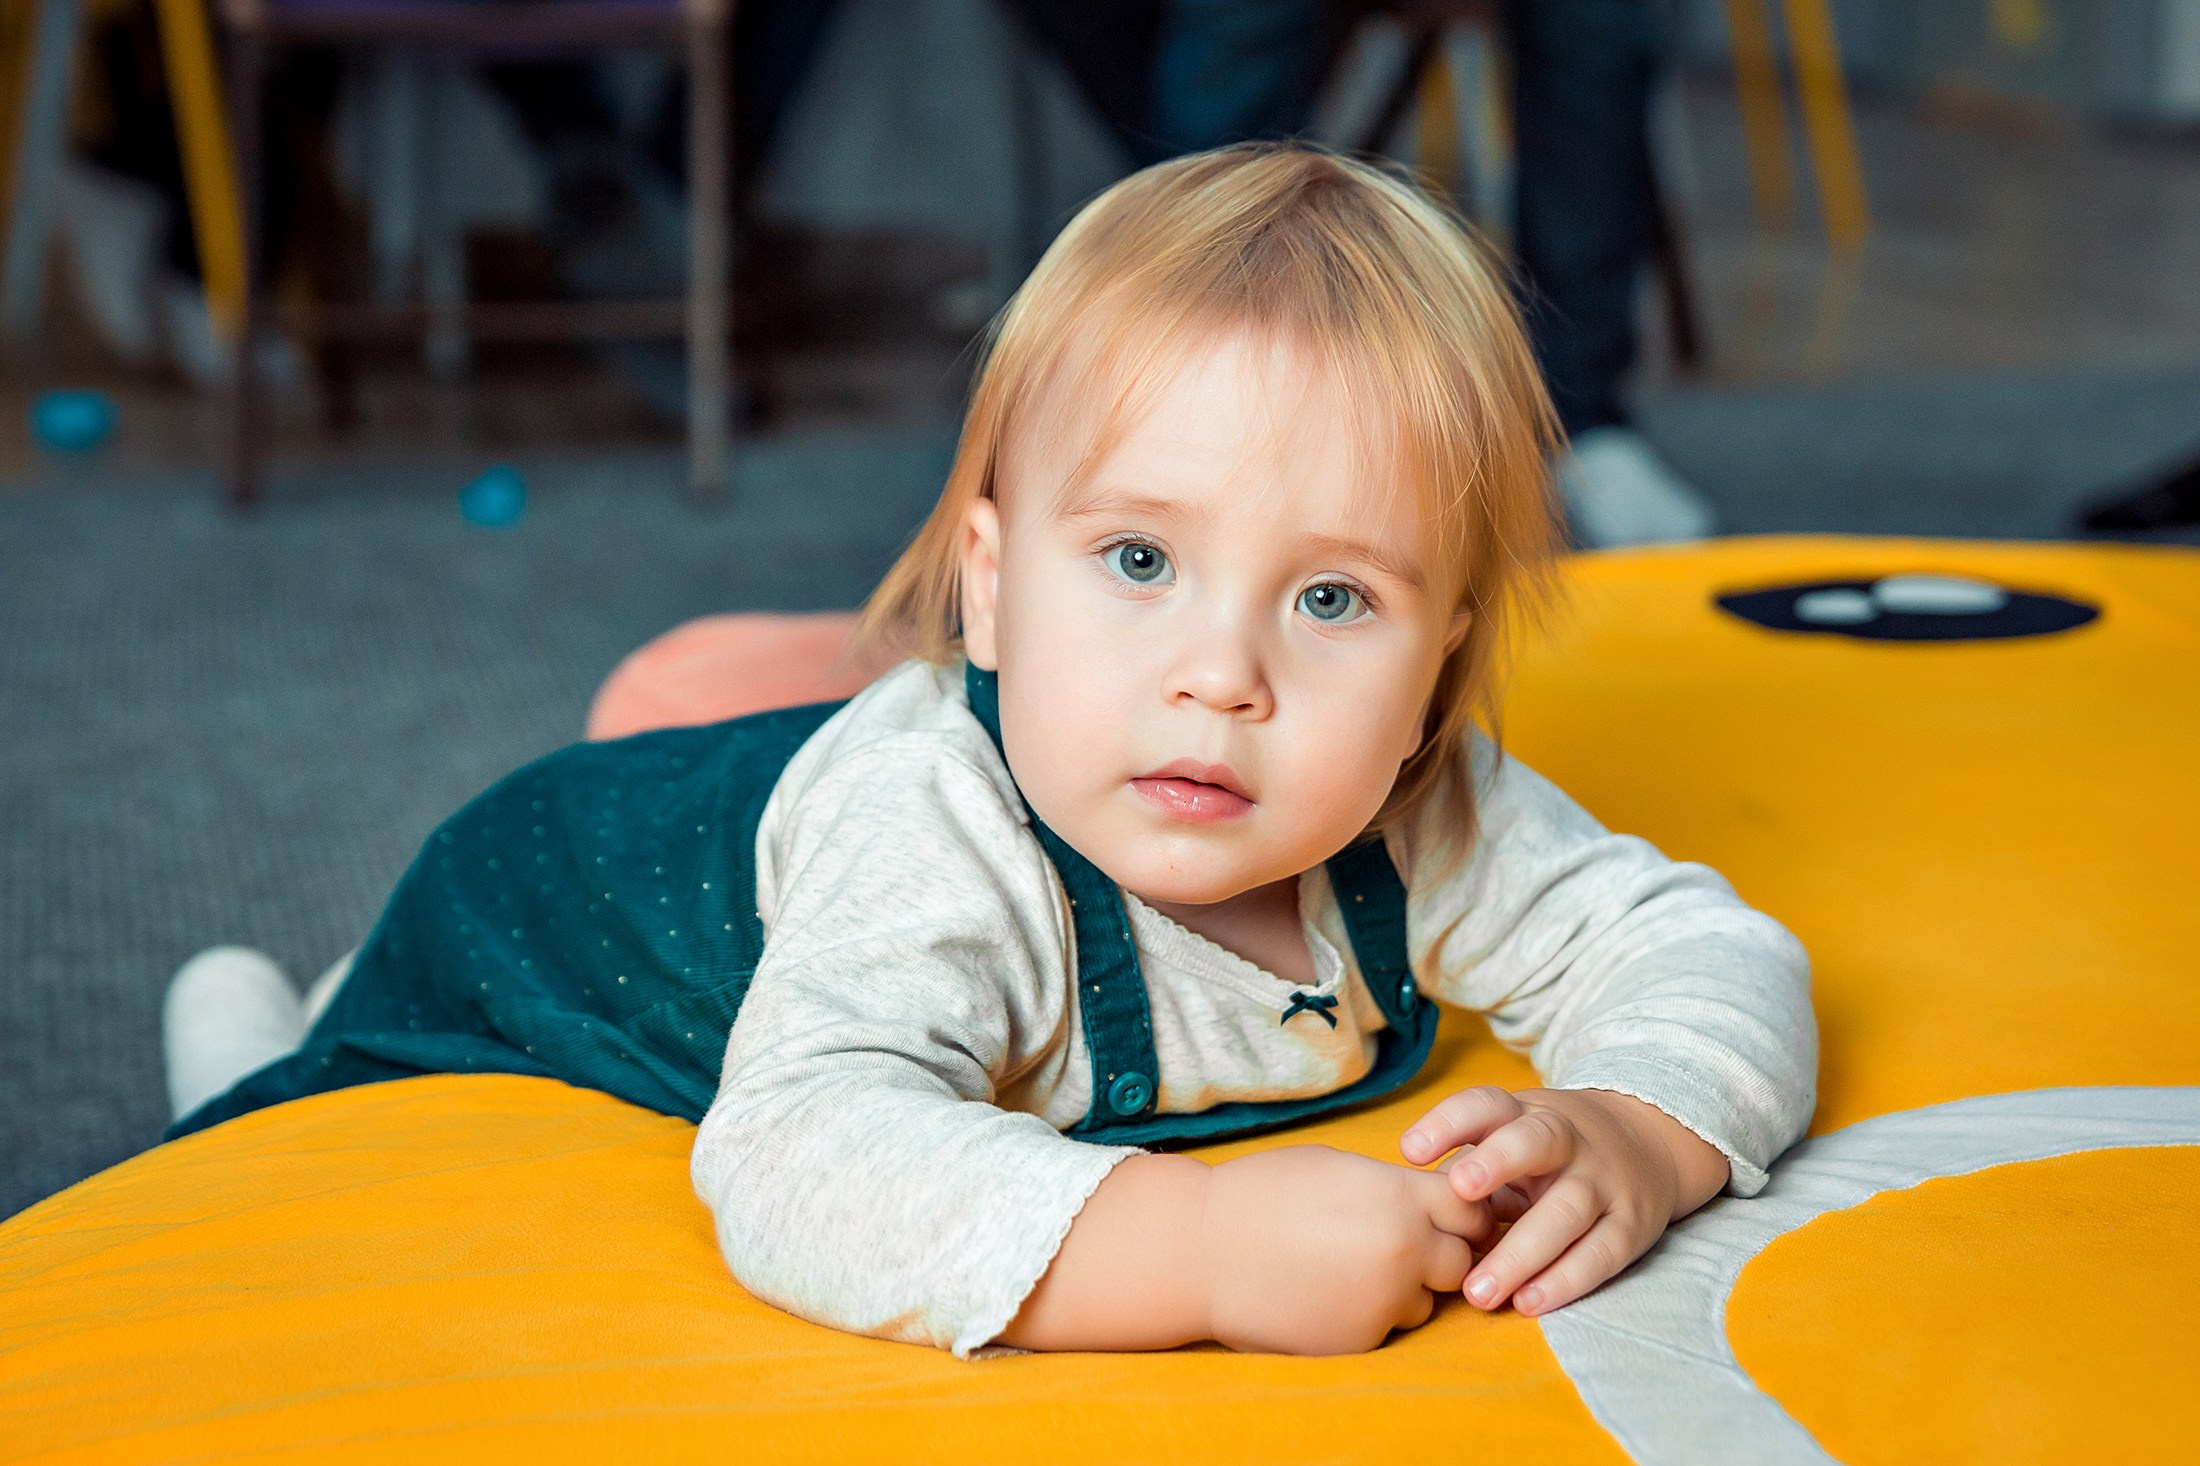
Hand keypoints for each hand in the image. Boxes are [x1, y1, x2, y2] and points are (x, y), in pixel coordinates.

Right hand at [1204, 1144, 1494, 1353]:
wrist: (1202, 1251)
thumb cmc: (1261, 1195)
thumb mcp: (1336, 1166)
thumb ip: (1391, 1187)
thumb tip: (1427, 1202)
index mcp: (1399, 1198)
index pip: (1471, 1210)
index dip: (1461, 1211)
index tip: (1442, 1212)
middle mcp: (1405, 1251)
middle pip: (1461, 1261)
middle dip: (1440, 1254)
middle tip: (1400, 1245)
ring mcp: (1385, 1301)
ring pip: (1426, 1302)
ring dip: (1405, 1289)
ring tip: (1349, 1269)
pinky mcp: (1362, 1340)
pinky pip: (1387, 1328)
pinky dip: (1368, 1314)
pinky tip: (1326, 1293)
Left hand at [1399, 1086, 1729, 1317]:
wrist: (1649, 1143)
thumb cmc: (1549, 1151)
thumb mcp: (1512, 1140)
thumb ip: (1468, 1167)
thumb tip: (1411, 1210)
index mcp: (1526, 1113)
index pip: (1487, 1105)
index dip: (1448, 1123)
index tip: (1409, 1151)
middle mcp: (1567, 1139)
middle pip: (1536, 1141)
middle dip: (1498, 1161)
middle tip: (1459, 1190)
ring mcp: (1603, 1181)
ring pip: (1566, 1211)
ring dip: (1521, 1252)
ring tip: (1479, 1290)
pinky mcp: (1631, 1224)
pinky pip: (1600, 1254)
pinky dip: (1565, 1280)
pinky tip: (1529, 1302)